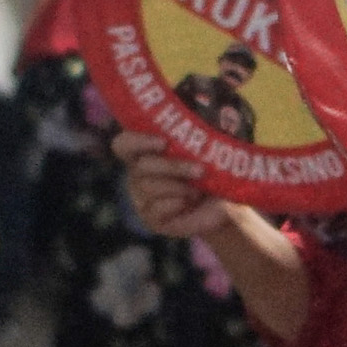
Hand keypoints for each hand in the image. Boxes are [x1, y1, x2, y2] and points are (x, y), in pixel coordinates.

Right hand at [115, 129, 234, 243]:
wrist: (221, 206)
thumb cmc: (210, 173)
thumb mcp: (206, 153)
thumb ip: (201, 138)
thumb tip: (210, 127)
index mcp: (145, 152)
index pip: (124, 144)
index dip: (138, 141)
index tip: (163, 142)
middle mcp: (138, 174)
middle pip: (142, 166)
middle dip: (173, 167)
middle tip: (200, 170)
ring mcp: (141, 198)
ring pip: (149, 187)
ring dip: (179, 187)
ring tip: (198, 190)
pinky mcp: (150, 219)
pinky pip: (156, 209)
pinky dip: (177, 204)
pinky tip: (189, 202)